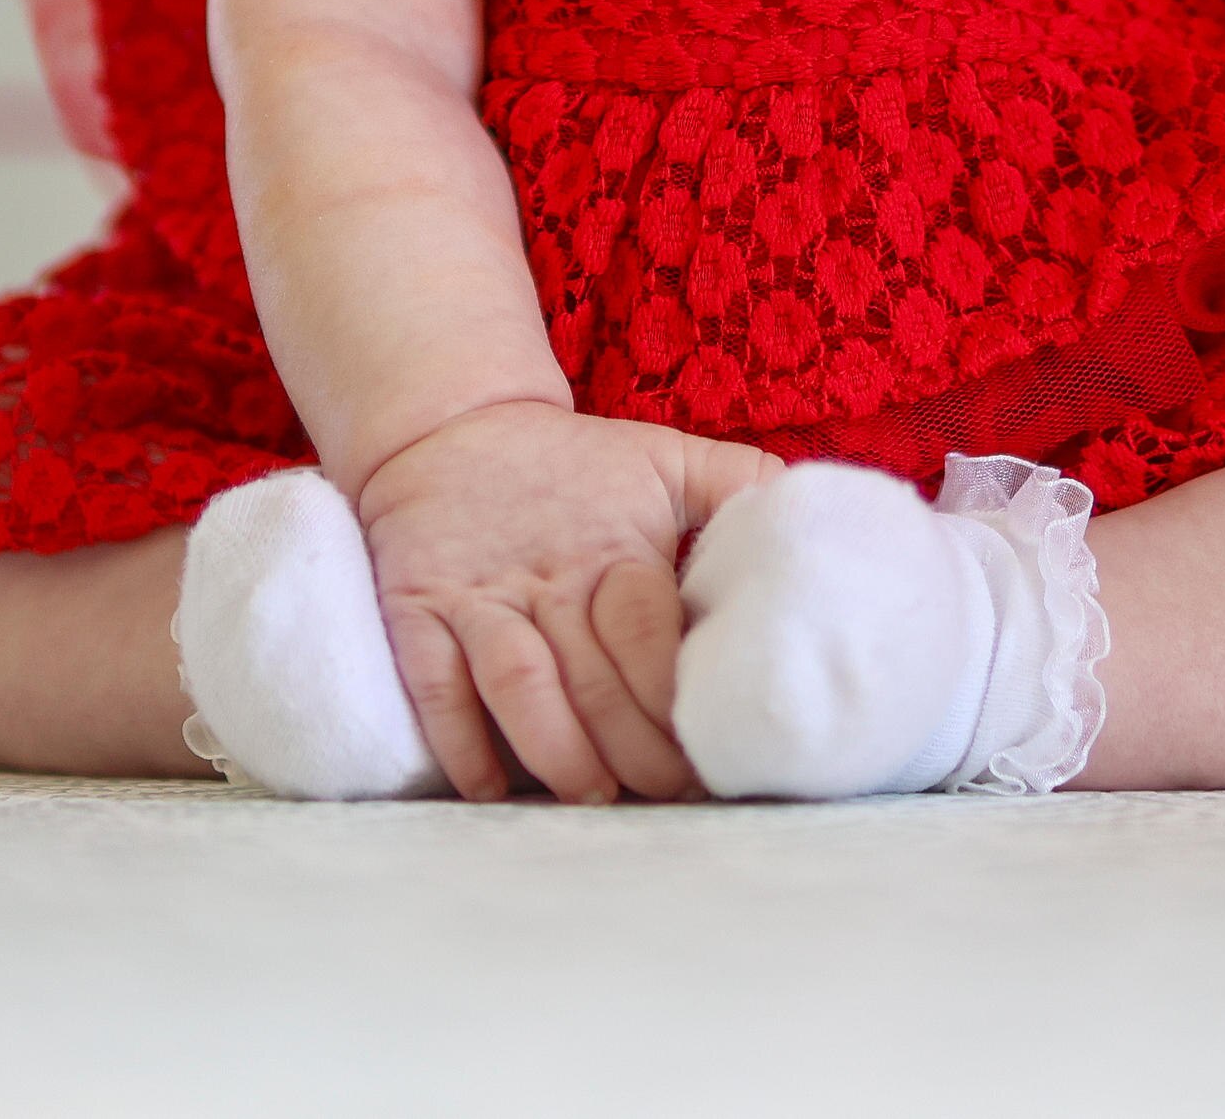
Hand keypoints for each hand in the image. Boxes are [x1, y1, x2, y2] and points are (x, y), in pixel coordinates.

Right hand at [350, 402, 779, 801]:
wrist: (448, 426)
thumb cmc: (573, 463)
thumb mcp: (662, 458)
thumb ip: (737, 484)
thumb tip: (806, 521)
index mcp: (612, 548)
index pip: (645, 627)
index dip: (672, 691)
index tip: (710, 746)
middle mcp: (545, 578)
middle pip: (589, 673)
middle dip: (631, 746)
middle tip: (667, 797)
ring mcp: (477, 598)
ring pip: (516, 684)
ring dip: (554, 749)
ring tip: (589, 799)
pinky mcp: (417, 611)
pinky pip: (434, 684)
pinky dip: (459, 741)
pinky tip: (489, 788)